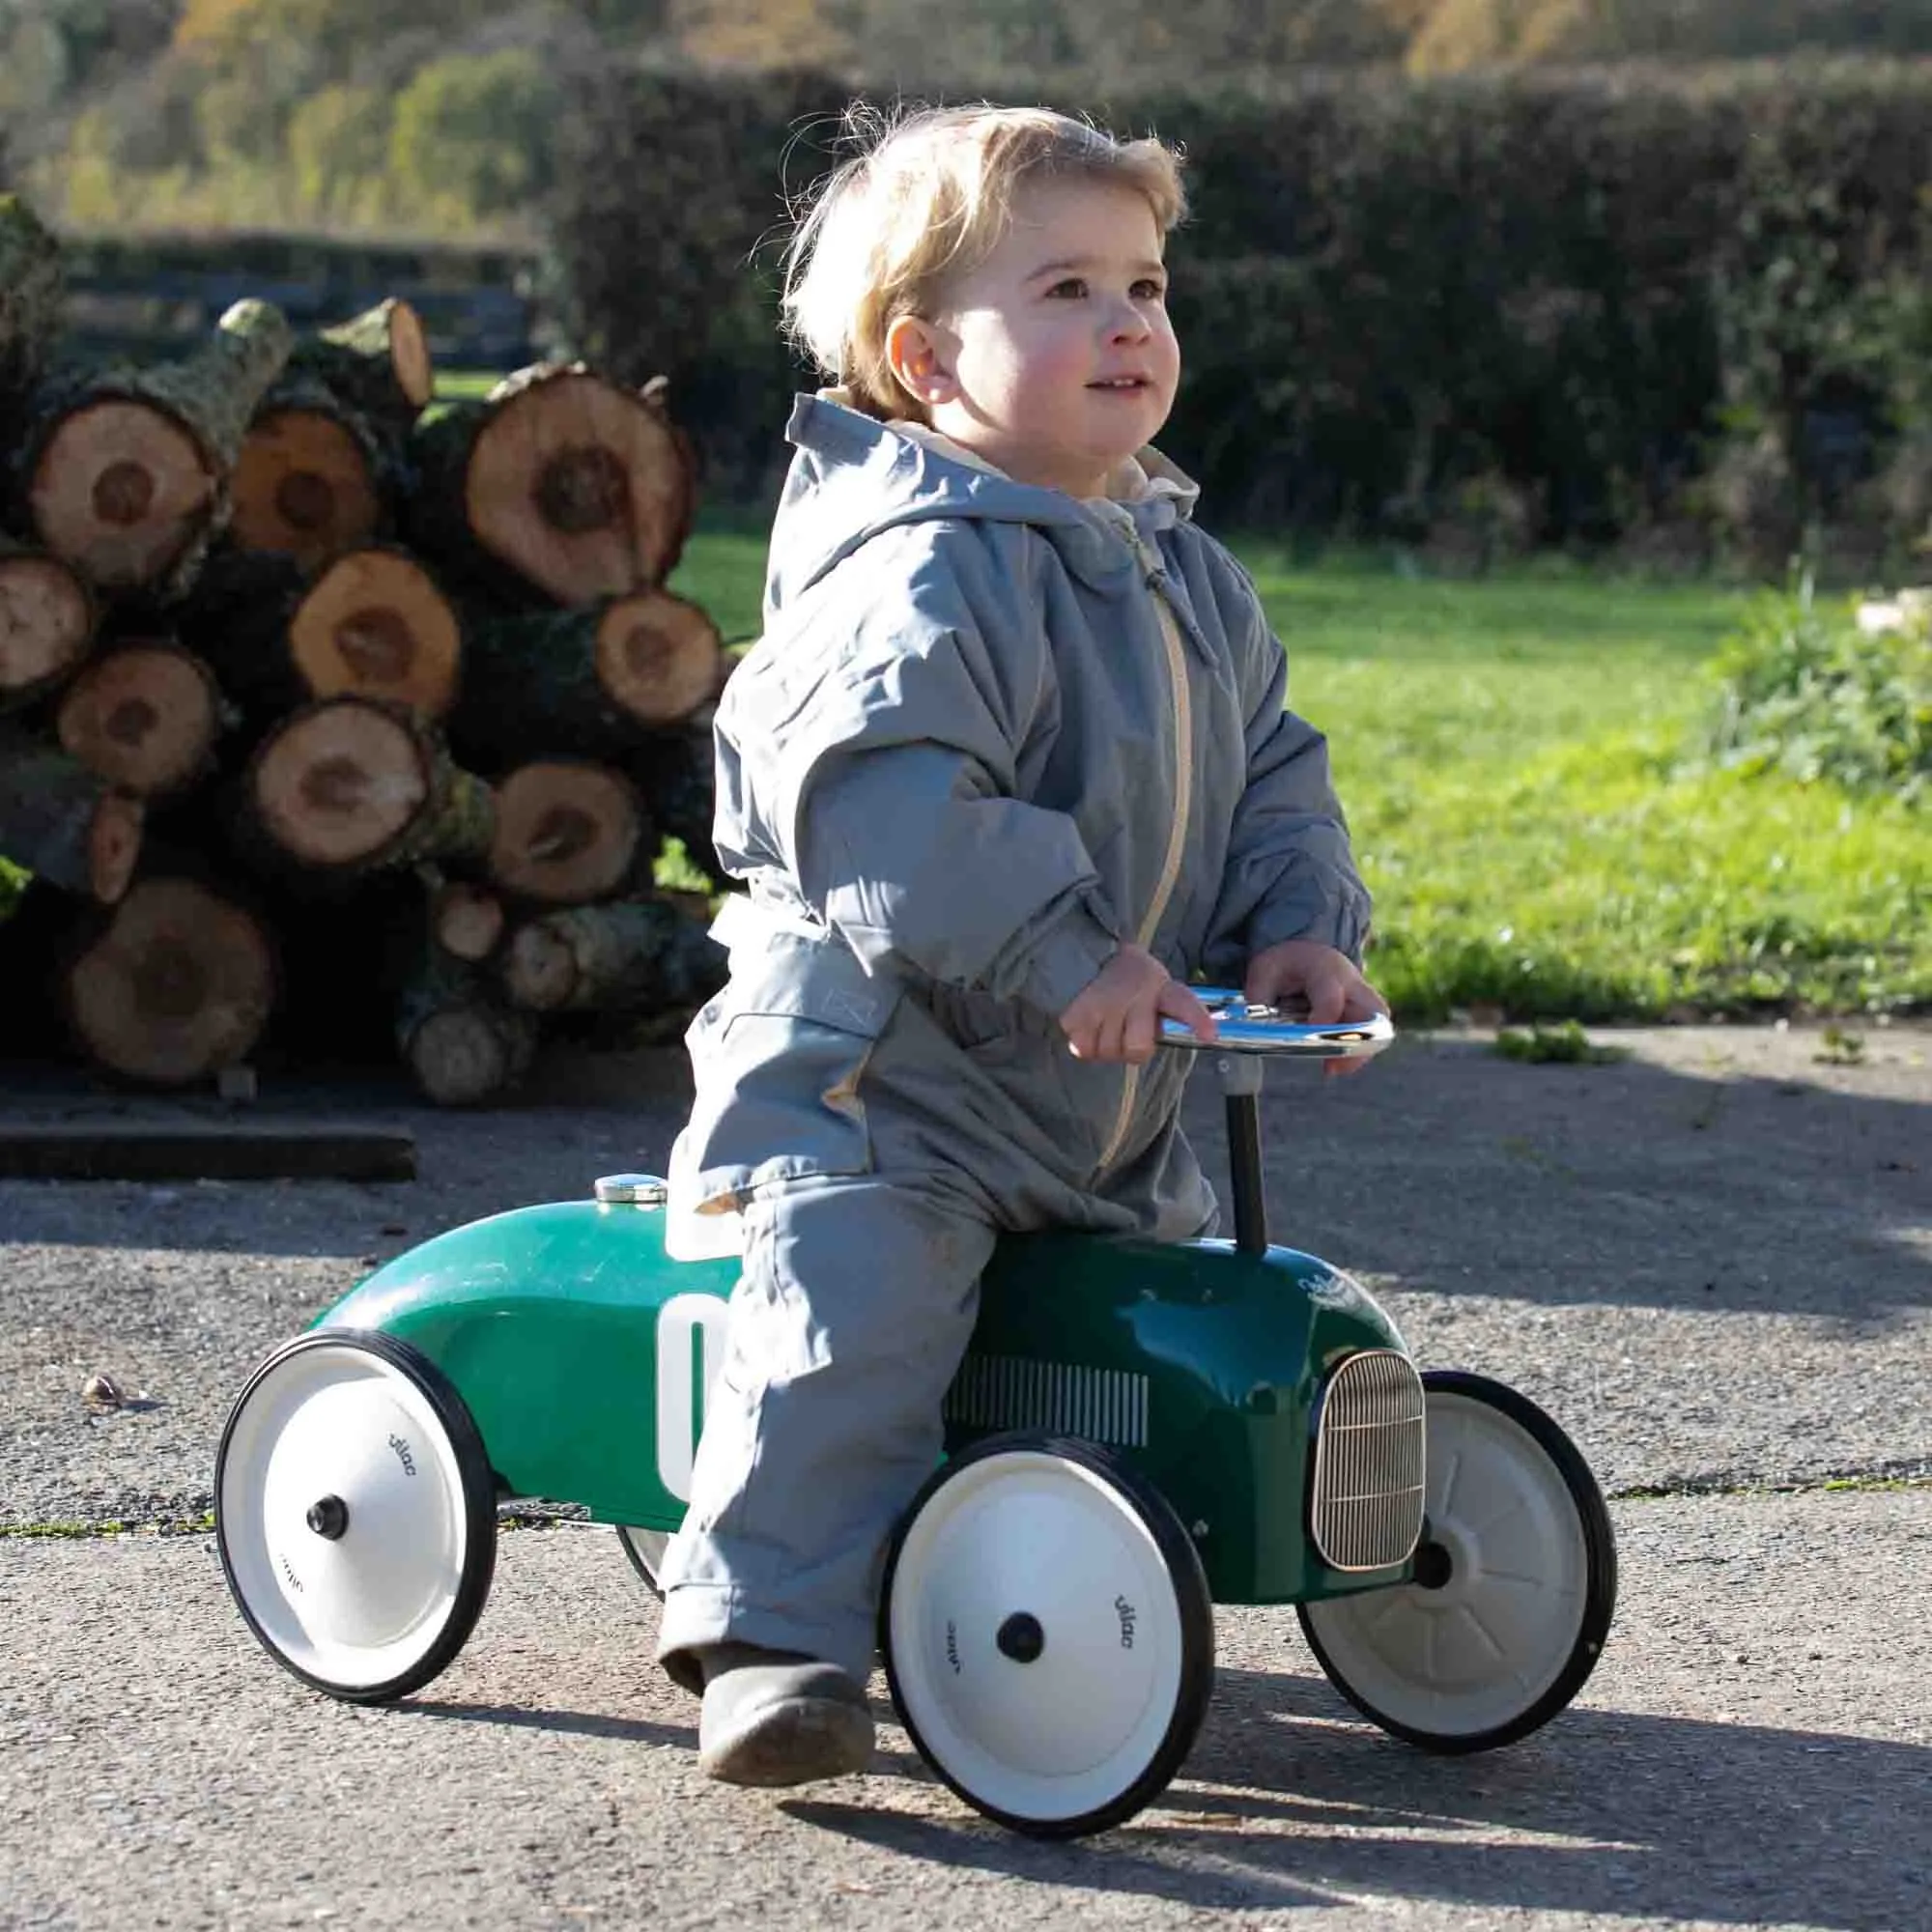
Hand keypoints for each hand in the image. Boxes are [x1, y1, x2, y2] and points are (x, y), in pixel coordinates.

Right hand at [1060, 943, 1217, 1062]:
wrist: (1085, 956)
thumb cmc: (1129, 983)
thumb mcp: (1157, 987)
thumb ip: (1167, 1013)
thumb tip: (1191, 1040)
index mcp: (1160, 987)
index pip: (1182, 1003)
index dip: (1196, 1019)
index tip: (1209, 1035)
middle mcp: (1133, 992)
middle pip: (1138, 1048)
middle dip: (1133, 1050)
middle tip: (1127, 1036)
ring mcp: (1102, 1001)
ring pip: (1108, 1051)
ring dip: (1107, 1048)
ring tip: (1106, 1026)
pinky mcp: (1075, 1012)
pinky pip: (1083, 1048)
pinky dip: (1085, 1044)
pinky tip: (1088, 1026)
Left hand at [1244, 939, 1385, 1079]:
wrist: (1304, 950)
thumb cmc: (1286, 962)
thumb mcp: (1264, 969)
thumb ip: (1259, 994)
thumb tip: (1255, 1023)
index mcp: (1325, 969)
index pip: (1332, 998)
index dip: (1323, 1021)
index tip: (1310, 1038)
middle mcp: (1351, 982)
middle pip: (1373, 1014)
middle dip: (1359, 1043)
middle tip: (1334, 1065)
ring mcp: (1362, 996)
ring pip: (1380, 1025)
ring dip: (1363, 1049)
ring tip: (1335, 1067)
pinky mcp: (1364, 1010)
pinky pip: (1374, 1031)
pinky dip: (1360, 1049)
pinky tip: (1337, 1062)